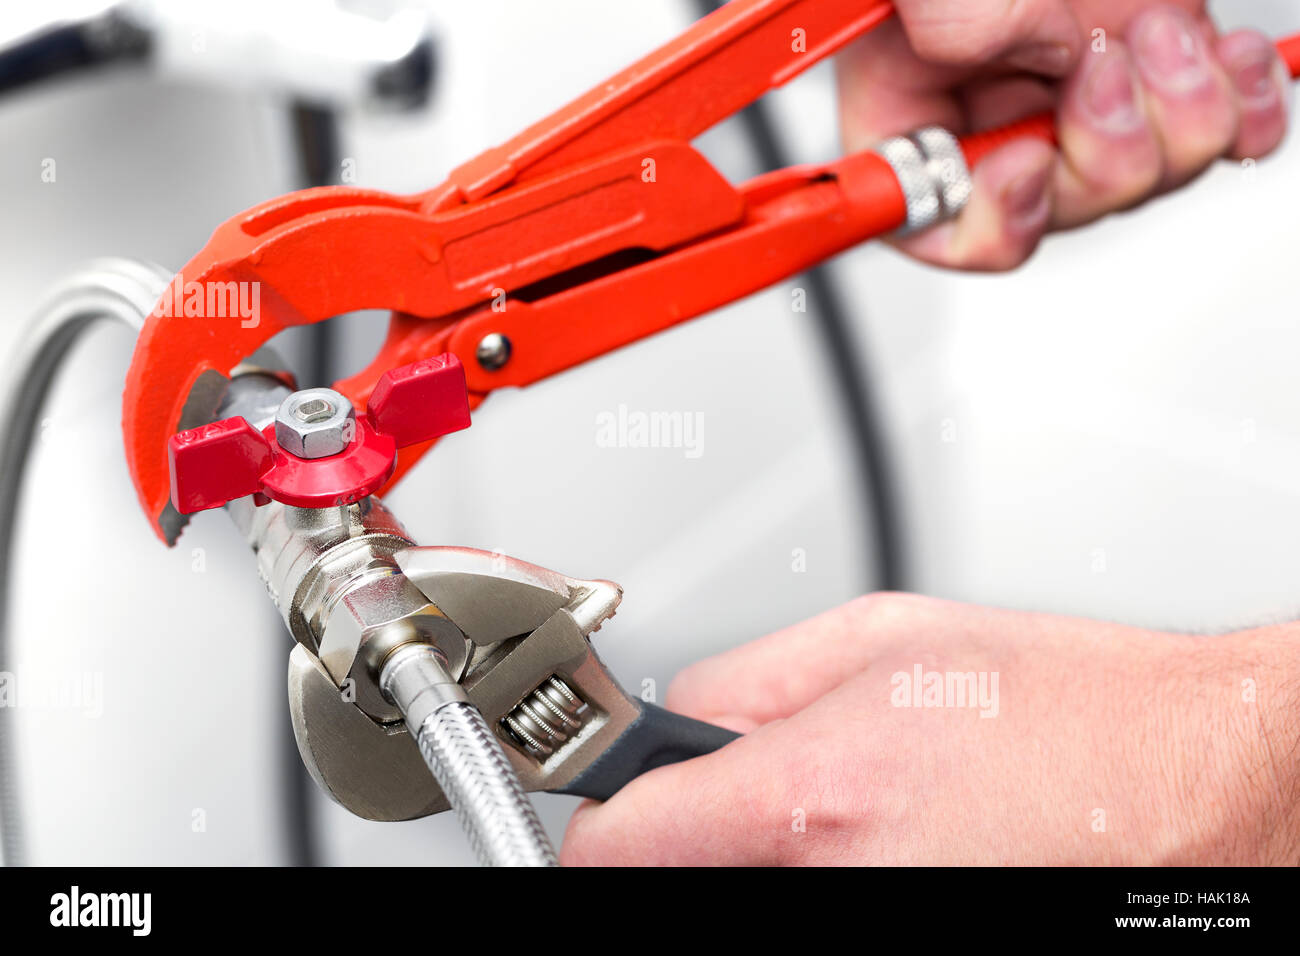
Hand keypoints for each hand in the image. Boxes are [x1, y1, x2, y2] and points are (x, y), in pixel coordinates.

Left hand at [561, 593, 1299, 864]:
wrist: (1186, 775)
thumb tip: (675, 719)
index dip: (599, 814)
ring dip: (760, 848)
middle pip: (675, 876)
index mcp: (808, 794)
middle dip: (689, 827)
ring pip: (745, 890)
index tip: (605, 799)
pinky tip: (883, 832)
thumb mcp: (879, 635)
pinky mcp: (910, 929)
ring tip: (843, 800)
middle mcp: (831, 884)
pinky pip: (816, 902)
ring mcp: (875, 921)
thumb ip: (743, 679)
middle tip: (741, 787)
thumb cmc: (1067, 706)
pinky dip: (823, 866)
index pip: (616, 843)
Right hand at [837, 1, 1291, 268]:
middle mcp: (994, 112)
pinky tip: (1225, 60)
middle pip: (1060, 208)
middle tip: (1101, 66)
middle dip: (1102, 155)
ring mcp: (1079, 93)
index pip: (936, 224)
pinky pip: (1221, 132)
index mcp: (909, 108)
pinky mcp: (1153, 63)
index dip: (993, 219)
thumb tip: (1046, 49)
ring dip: (1173, 120)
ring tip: (1154, 35)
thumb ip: (951, 13)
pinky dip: (1240, 105)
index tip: (1027, 161)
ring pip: (1147, 176)